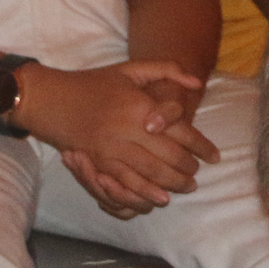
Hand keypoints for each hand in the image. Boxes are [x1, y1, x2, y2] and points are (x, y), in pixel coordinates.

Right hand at [23, 61, 218, 215]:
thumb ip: (167, 69)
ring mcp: (112, 148)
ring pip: (151, 174)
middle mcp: (128, 128)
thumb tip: (196, 82)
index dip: (202, 146)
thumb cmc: (95, 83)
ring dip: (172, 184)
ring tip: (185, 187)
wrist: (53, 99)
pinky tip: (159, 198)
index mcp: (140, 105)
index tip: (214, 156)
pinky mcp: (98, 163)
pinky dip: (146, 193)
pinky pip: (127, 183)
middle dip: (189, 169)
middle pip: (170, 156)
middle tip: (198, 174)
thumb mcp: (130, 69)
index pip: (181, 131)